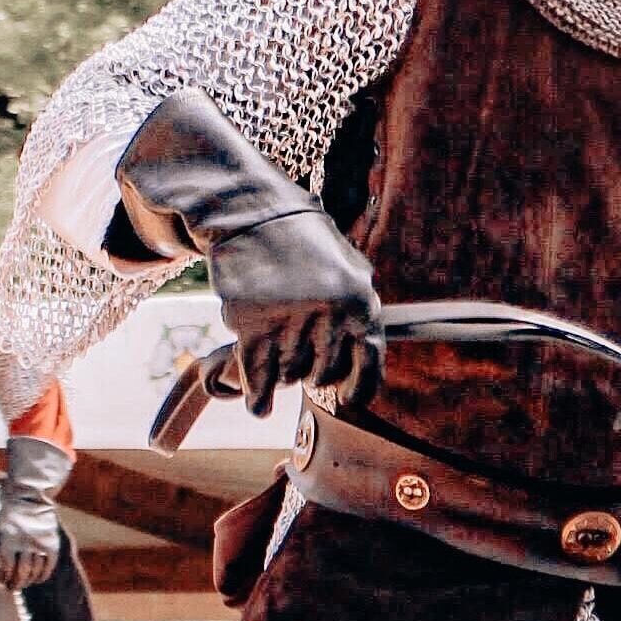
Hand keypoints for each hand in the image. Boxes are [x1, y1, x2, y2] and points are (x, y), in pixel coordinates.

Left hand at [0, 500, 61, 589]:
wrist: (30, 498)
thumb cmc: (9, 515)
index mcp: (9, 541)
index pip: (7, 568)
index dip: (4, 578)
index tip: (2, 582)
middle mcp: (25, 543)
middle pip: (22, 572)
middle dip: (16, 584)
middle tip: (13, 588)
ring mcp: (40, 543)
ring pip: (36, 570)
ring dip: (29, 581)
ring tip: (24, 584)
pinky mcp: (52, 543)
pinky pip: (49, 565)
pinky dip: (44, 575)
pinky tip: (38, 579)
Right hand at [208, 220, 383, 411]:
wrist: (255, 213)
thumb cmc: (307, 245)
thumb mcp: (350, 269)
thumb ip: (361, 313)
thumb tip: (364, 367)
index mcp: (359, 299)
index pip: (369, 361)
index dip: (360, 387)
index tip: (347, 399)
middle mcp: (328, 312)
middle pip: (323, 373)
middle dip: (311, 371)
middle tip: (300, 354)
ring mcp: (289, 318)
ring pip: (289, 374)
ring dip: (282, 371)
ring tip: (276, 348)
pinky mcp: (251, 321)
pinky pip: (257, 373)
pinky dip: (257, 395)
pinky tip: (259, 407)